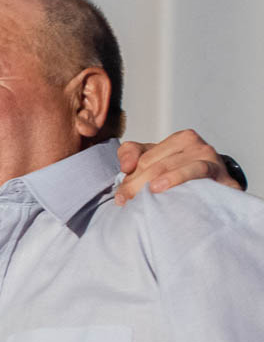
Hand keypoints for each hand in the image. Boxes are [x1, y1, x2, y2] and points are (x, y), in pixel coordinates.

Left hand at [116, 129, 240, 201]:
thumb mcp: (156, 161)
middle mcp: (194, 144)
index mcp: (178, 139)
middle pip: (154, 164)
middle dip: (136, 184)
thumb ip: (132, 155)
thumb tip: (125, 167)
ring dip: (152, 183)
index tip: (120, 197)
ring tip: (141, 197)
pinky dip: (176, 178)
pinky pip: (195, 170)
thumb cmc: (184, 175)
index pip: (143, 157)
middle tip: (125, 202)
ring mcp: (208, 156)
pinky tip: (161, 187)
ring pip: (171, 166)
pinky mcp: (219, 171)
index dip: (128, 177)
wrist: (220, 189)